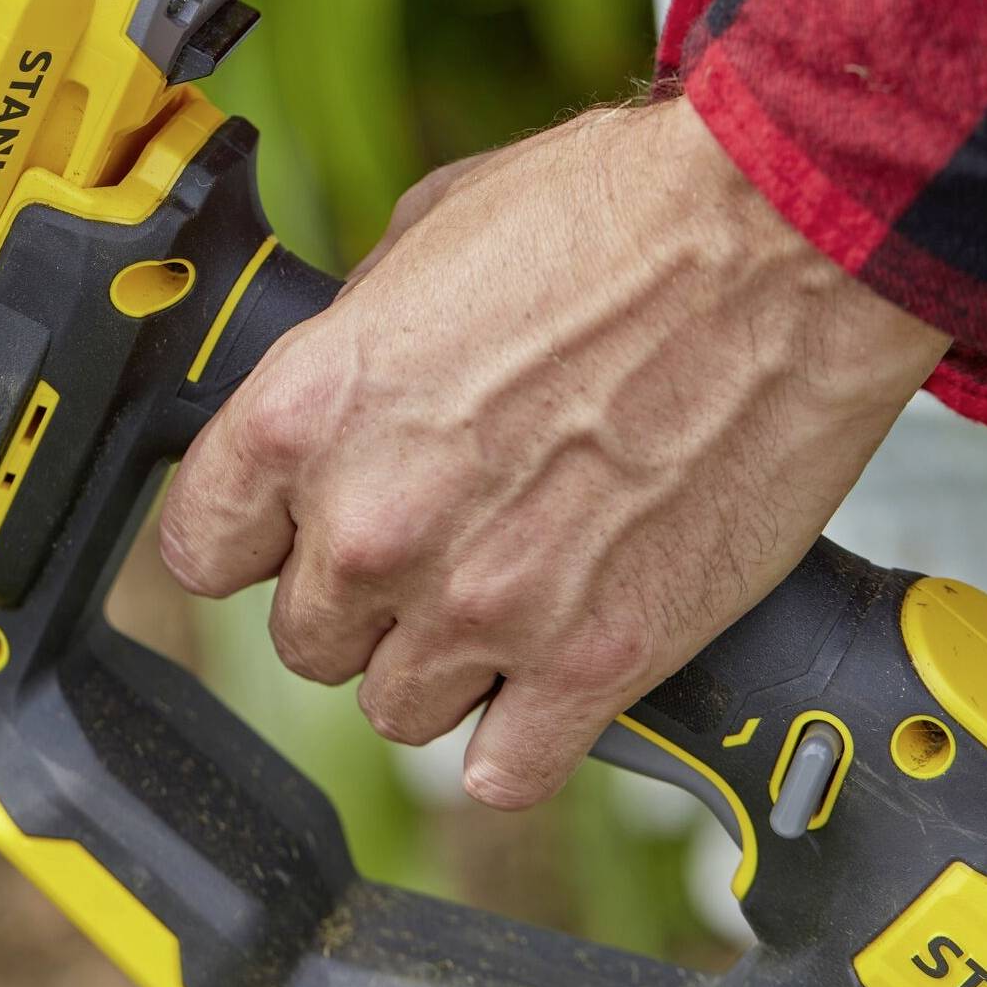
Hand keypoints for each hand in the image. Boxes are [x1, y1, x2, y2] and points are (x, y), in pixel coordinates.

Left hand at [158, 98, 949, 809]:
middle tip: (437, 539)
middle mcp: (376, 525)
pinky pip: (503, 770)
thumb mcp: (428, 235)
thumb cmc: (620, 215)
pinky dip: (522, 734)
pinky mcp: (595, 661)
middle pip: (306, 638)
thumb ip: (356, 344)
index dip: (251, 537)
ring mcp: (484, 606)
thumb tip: (340, 397)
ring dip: (441, 663)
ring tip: (508, 592)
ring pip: (397, 708)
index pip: (201, 548)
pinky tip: (553, 671)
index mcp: (309, 411)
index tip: (290, 532)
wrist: (786, 244)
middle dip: (360, 596)